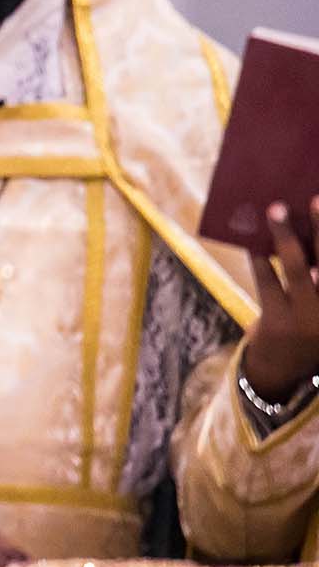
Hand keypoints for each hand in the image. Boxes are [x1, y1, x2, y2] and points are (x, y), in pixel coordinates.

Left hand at [242, 196, 318, 404]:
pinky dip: (261, 258)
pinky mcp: (277, 321)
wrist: (283, 368)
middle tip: (315, 199)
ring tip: (276, 209)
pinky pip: (267, 282)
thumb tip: (306, 226)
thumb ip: (317, 272)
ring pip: (297, 268)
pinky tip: (254, 240)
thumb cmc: (309, 323)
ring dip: (285, 236)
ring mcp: (306, 318)